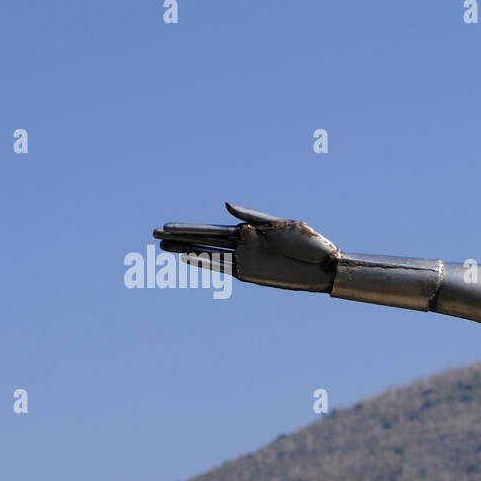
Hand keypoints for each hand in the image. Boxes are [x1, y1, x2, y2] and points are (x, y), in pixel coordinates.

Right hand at [154, 203, 338, 291]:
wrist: (327, 267)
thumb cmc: (311, 243)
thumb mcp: (284, 226)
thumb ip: (253, 217)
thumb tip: (225, 206)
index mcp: (250, 229)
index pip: (211, 228)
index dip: (188, 228)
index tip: (166, 226)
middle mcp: (243, 244)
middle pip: (204, 240)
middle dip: (180, 237)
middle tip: (153, 234)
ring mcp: (245, 259)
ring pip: (209, 254)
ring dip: (186, 250)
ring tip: (163, 248)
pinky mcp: (252, 274)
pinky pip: (223, 268)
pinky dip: (205, 263)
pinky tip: (187, 258)